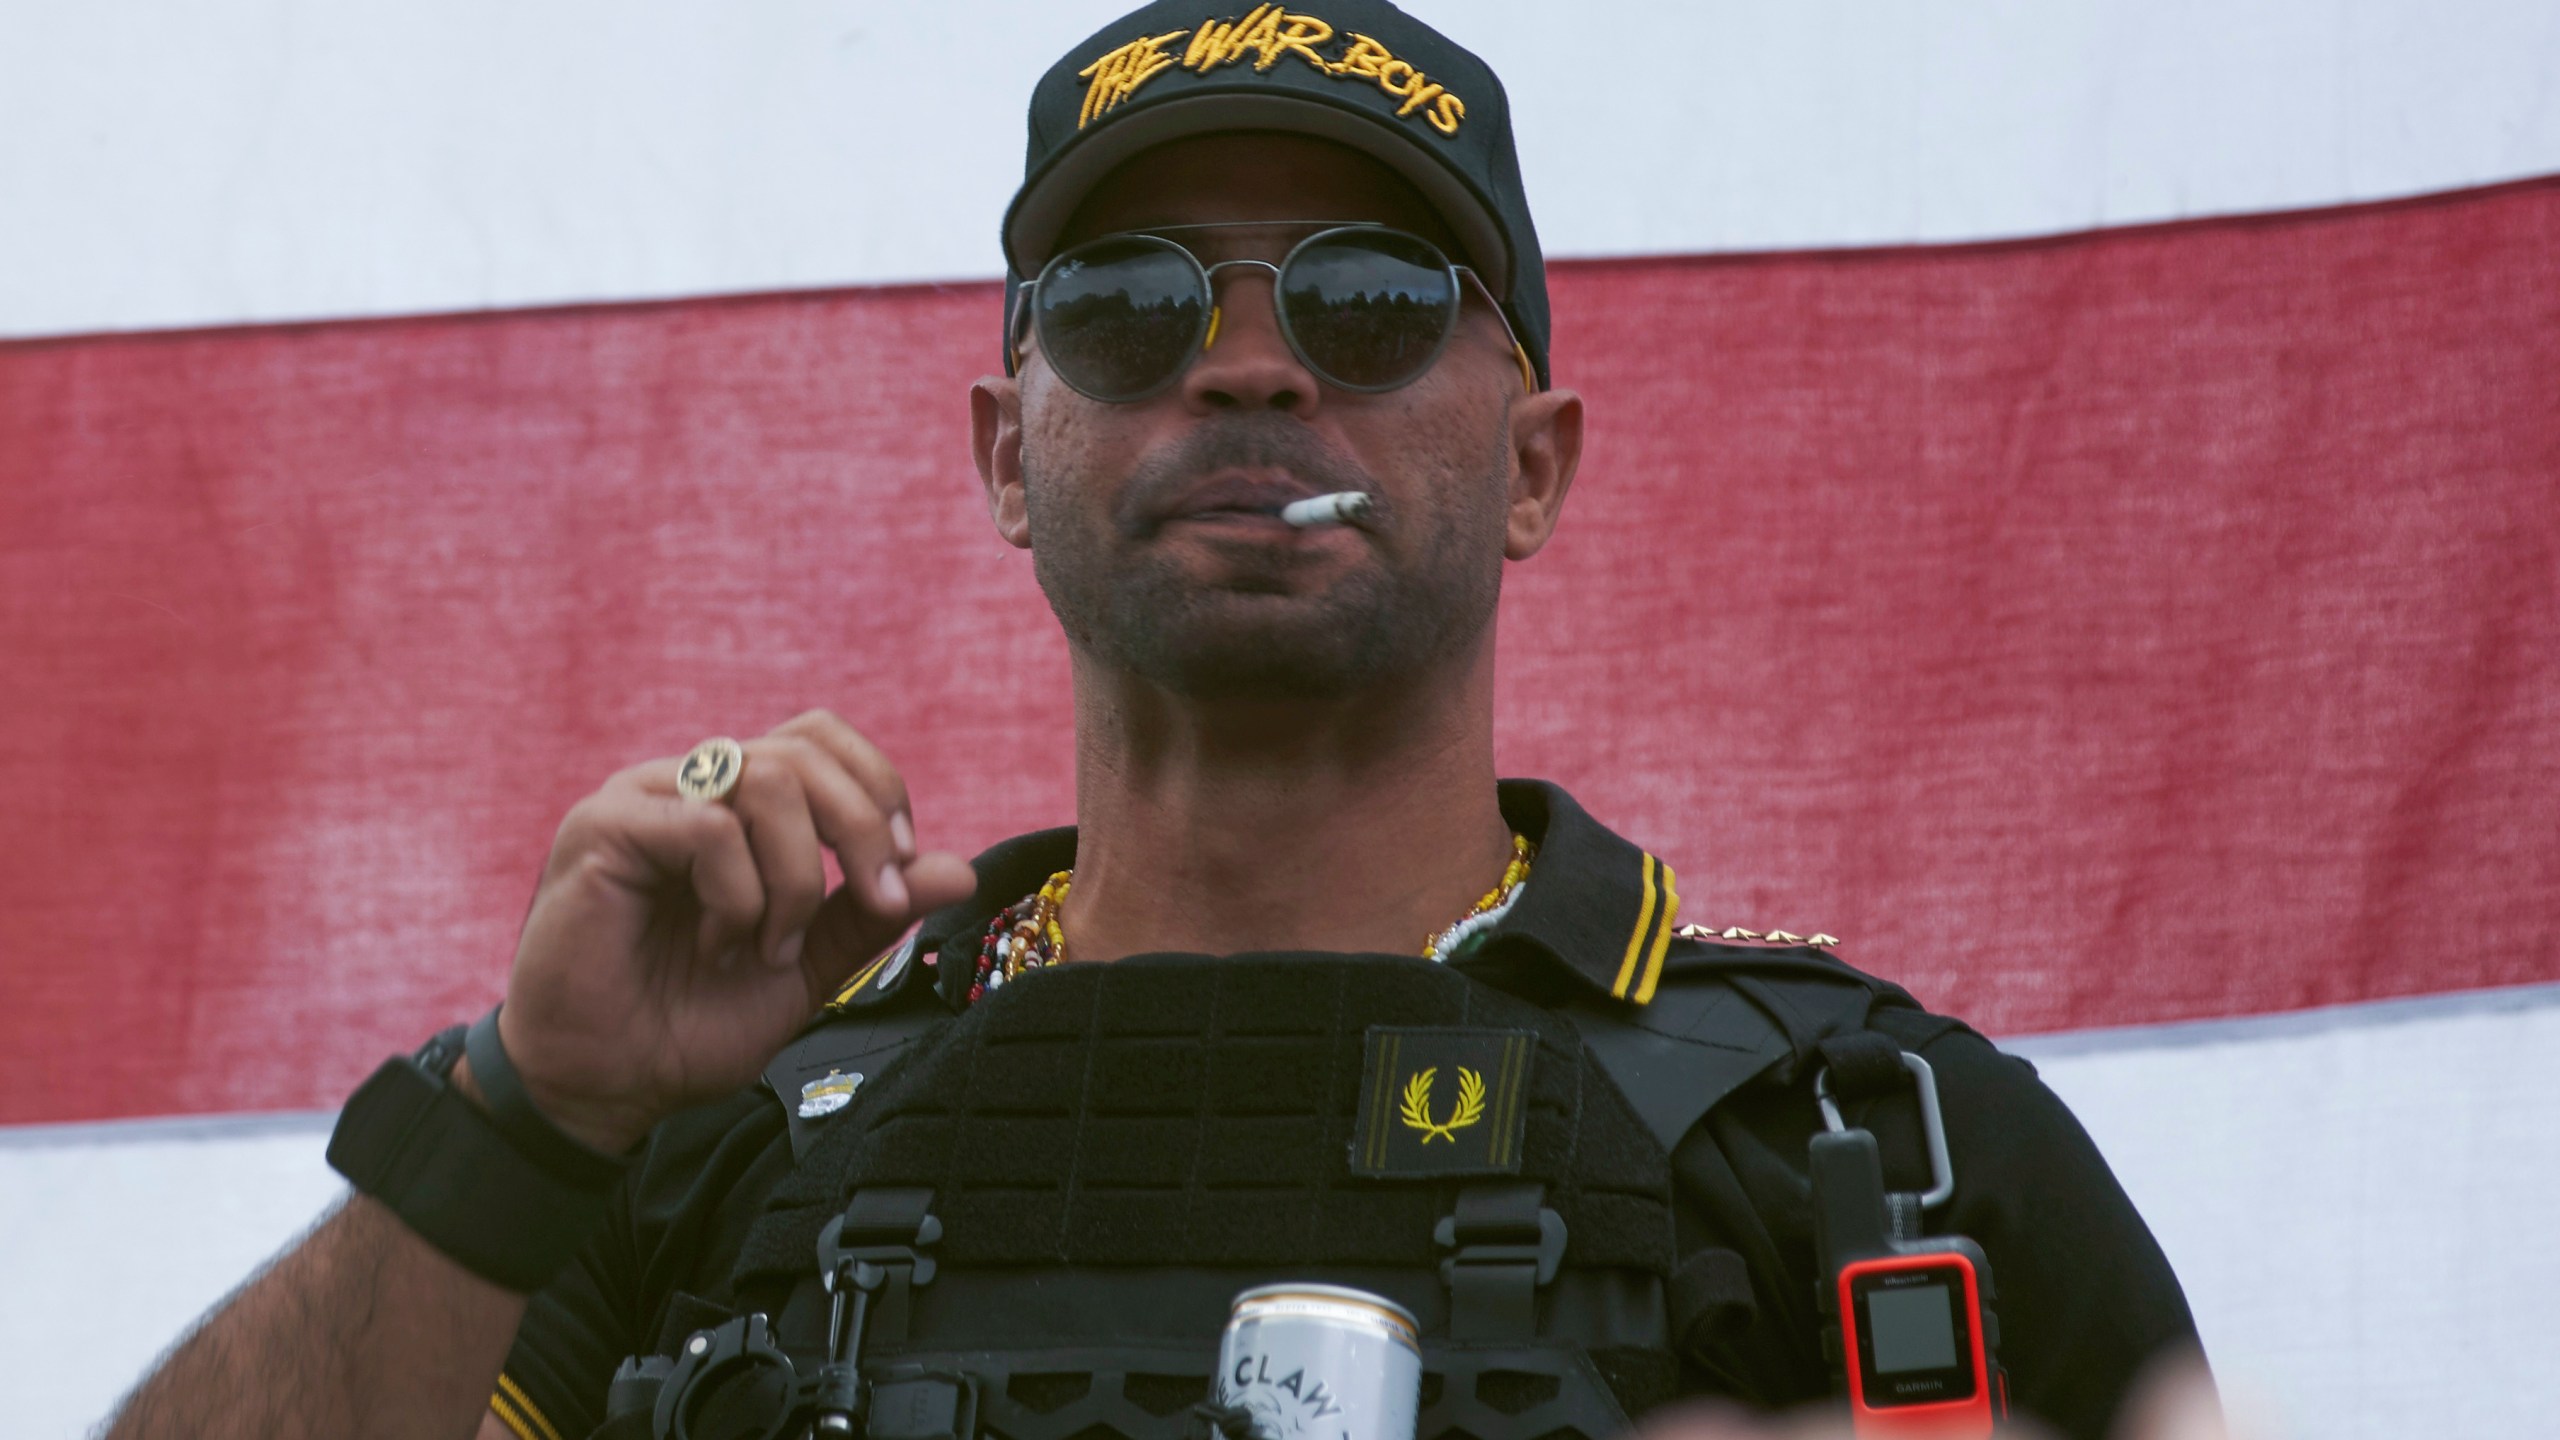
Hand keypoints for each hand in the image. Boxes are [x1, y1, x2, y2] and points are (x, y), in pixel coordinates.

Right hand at [487, 711, 976, 1150]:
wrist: (605, 1086)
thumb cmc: (689, 1024)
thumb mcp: (807, 966)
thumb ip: (871, 913)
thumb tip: (961, 870)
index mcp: (737, 805)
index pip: (822, 741)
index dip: (877, 792)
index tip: (898, 877)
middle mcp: (691, 785)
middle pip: (805, 750)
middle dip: (862, 830)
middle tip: (875, 904)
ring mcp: (644, 798)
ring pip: (766, 780)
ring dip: (795, 880)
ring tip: (770, 950)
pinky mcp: (602, 827)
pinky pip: (709, 826)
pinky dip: (739, 896)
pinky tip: (720, 948)